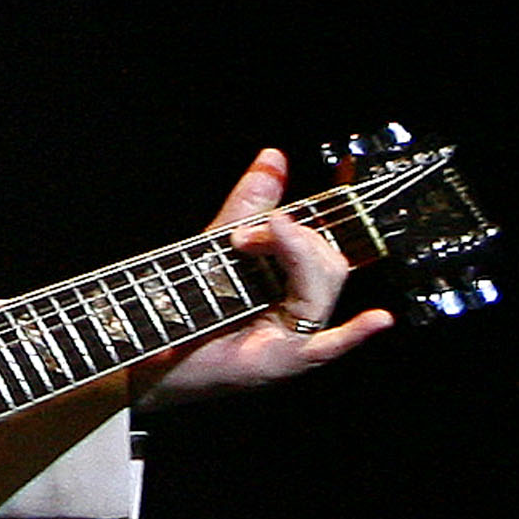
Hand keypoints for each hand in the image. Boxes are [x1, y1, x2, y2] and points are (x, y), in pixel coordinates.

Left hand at [133, 148, 389, 406]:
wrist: (140, 355)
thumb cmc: (178, 307)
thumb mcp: (214, 246)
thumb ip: (249, 204)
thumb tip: (274, 156)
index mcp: (289, 281)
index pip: (321, 243)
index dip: (312, 218)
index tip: (276, 211)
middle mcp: (298, 309)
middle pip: (327, 263)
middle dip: (291, 236)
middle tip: (241, 236)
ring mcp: (295, 336)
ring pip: (323, 288)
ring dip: (294, 254)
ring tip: (246, 242)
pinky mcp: (282, 362)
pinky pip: (327, 346)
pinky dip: (357, 332)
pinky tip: (378, 319)